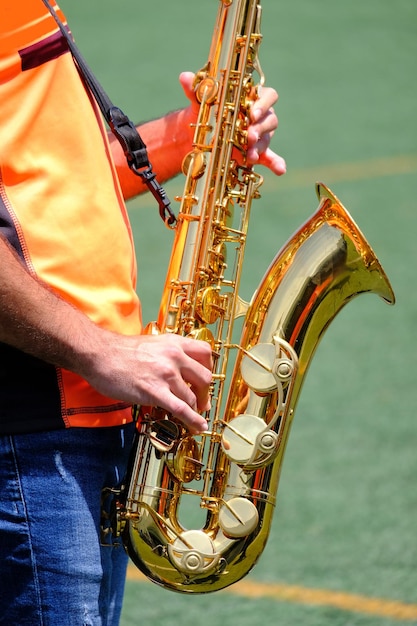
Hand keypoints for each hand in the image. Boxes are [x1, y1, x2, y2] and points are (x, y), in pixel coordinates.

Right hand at [84, 332, 212, 434]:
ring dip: (195, 410)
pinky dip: (193, 420)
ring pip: (192, 397)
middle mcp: (174, 356)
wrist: (99, 354)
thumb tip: (178, 370)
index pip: (205, 353)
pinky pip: (181, 409)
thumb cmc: (119, 351)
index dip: (209, 369)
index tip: (205, 380)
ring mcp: (166, 374)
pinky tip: (198, 427)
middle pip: (204, 377)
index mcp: (174, 342)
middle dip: (205, 394)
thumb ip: (167, 353)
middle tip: (202, 403)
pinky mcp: (155, 391)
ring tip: (194, 417)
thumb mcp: (152, 343)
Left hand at [179, 71, 285, 175]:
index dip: (263, 103)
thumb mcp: (201, 101)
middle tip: (249, 136)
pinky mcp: (257, 152)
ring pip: (267, 139)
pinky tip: (280, 170)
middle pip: (270, 119)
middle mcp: (260, 116)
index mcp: (253, 98)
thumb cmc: (208, 111)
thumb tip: (185, 76)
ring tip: (250, 155)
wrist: (202, 133)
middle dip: (260, 128)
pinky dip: (276, 164)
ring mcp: (260, 135)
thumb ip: (196, 89)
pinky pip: (270, 158)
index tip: (252, 113)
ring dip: (260, 146)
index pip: (268, 96)